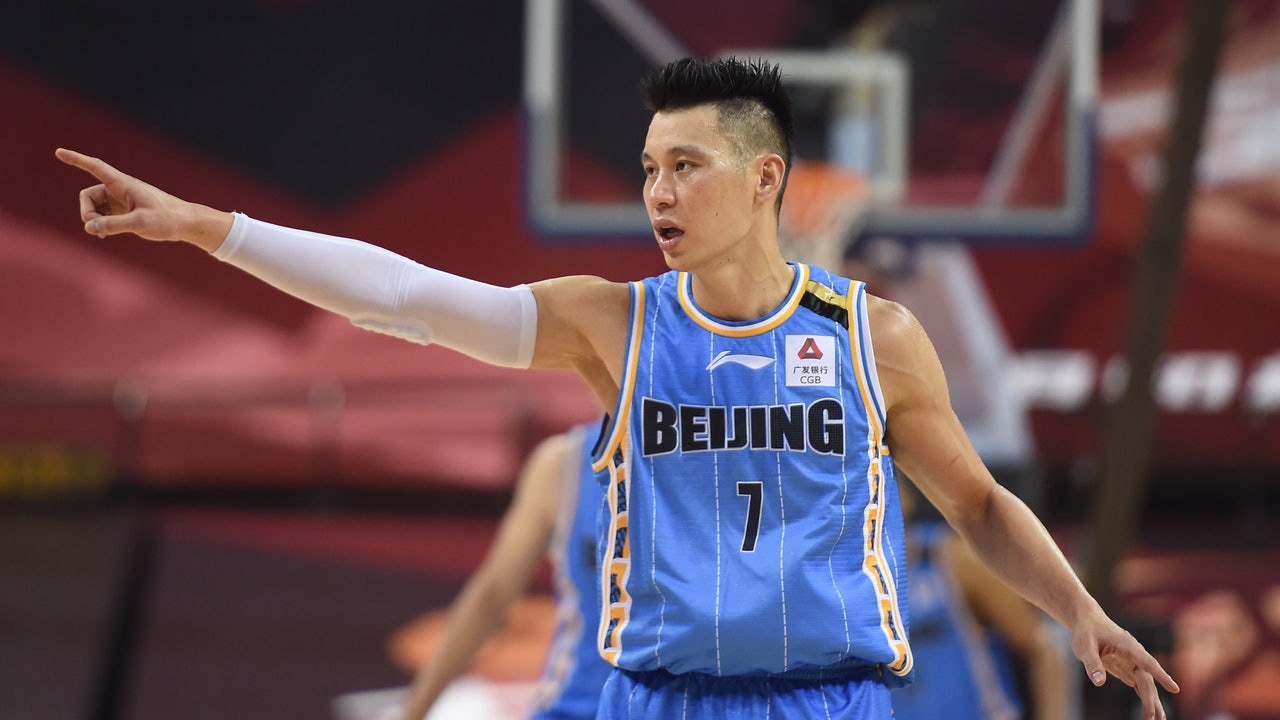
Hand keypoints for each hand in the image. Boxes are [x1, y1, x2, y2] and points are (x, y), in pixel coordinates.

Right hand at [54, 148, 232, 250]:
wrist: (184, 223)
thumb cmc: (167, 219)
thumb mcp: (140, 223)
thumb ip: (113, 225)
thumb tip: (88, 227)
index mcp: (123, 184)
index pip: (96, 167)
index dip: (77, 160)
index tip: (59, 152)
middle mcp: (119, 189)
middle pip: (88, 196)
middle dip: (87, 212)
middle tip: (97, 229)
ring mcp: (120, 201)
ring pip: (93, 207)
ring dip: (94, 220)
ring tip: (104, 234)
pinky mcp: (123, 212)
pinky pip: (102, 215)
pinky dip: (100, 224)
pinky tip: (104, 234)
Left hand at [1071, 612, 1179, 719]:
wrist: (1087, 621)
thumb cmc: (1086, 631)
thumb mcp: (1084, 646)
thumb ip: (1092, 663)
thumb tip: (1099, 682)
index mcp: (1128, 646)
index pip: (1147, 663)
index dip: (1161, 676)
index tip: (1174, 689)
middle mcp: (1135, 655)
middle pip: (1147, 680)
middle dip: (1152, 699)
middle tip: (1156, 719)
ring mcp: (1133, 662)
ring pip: (1146, 684)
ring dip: (1152, 701)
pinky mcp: (1127, 667)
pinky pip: (1139, 684)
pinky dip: (1144, 697)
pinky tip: (1151, 710)